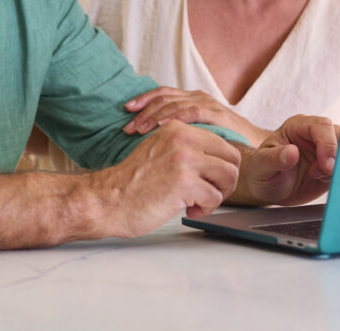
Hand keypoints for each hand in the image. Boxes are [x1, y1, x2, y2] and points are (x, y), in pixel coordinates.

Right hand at [90, 121, 241, 236]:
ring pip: (229, 176)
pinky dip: (205, 209)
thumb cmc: (133, 183)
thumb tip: (217, 159)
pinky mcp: (185, 183)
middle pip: (232, 158)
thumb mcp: (160, 151)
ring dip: (218, 195)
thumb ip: (186, 149)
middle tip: (211, 194)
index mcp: (178, 129)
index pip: (222, 142)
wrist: (107, 199)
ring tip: (198, 202)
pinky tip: (189, 210)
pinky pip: (215, 197)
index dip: (222, 166)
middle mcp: (183, 139)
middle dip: (226, 181)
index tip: (210, 180)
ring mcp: (185, 159)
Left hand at [122, 87, 270, 146]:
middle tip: (128, 126)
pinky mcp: (219, 115)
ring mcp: (209, 105)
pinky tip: (164, 127)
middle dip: (144, 111)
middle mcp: (199, 98)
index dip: (143, 101)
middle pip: (165, 97)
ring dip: (155, 115)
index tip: (126, 111)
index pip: (163, 95)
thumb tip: (148, 142)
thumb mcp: (195, 139)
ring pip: (175, 103)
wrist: (256, 151)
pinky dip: (176, 117)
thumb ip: (177, 135)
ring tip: (140, 129)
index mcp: (192, 101)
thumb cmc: (222, 149)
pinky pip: (193, 112)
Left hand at [229, 115, 339, 206]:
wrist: (268, 188)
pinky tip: (325, 182)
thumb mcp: (262, 166)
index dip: (328, 144)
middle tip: (328, 174)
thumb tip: (291, 152)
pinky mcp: (334, 165)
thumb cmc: (262, 172)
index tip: (326, 165)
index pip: (322, 126)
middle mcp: (315, 135)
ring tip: (321, 179)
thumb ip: (275, 158)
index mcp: (298, 126)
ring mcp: (326, 149)